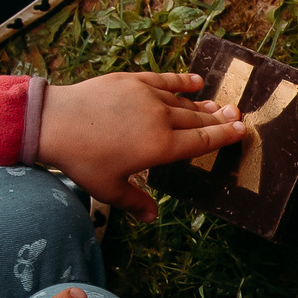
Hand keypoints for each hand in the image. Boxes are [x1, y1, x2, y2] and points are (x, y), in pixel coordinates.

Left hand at [38, 71, 243, 222]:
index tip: (242, 131)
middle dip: (219, 119)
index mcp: (161, 148)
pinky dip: (182, 81)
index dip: (224, 137)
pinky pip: (164, 80)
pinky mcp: (133, 81)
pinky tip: (195, 81)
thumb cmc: (82, 160)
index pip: (201, 142)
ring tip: (217, 106)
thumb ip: (135, 202)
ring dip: (202, 105)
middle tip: (237, 116)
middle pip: (198, 120)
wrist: (55, 122)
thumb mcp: (108, 189)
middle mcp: (161, 120)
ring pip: (183, 102)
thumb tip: (152, 217)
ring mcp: (148, 97)